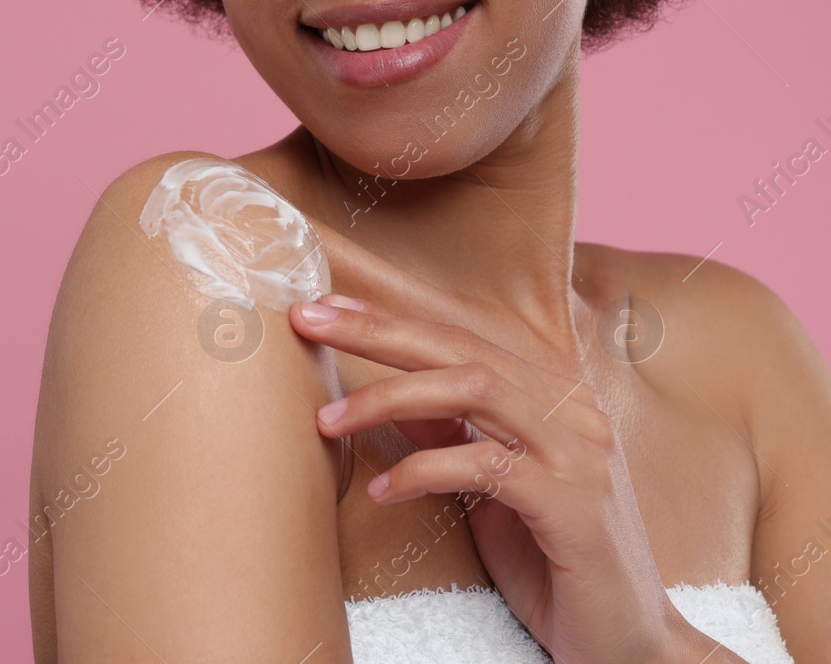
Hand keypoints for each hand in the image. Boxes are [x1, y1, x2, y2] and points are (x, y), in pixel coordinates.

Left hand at [289, 292, 702, 663]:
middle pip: (462, 349)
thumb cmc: (552, 560)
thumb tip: (387, 399)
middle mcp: (573, 412)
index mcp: (553, 398)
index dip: (389, 319)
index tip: (324, 307)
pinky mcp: (575, 507)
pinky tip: (383, 490)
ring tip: (329, 419)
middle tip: (308, 321)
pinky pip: (488, 469)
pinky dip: (426, 470)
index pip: (460, 339)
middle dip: (377, 331)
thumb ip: (451, 435)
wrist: (628, 640)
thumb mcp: (489, 489)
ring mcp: (581, 456)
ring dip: (390, 397)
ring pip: (476, 390)